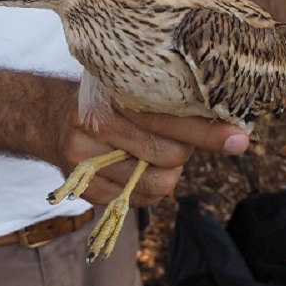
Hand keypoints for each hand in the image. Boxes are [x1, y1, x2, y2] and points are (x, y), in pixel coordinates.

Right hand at [55, 96, 248, 207]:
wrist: (47, 117)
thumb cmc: (103, 98)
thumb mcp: (126, 84)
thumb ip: (164, 99)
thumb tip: (225, 121)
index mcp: (108, 93)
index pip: (167, 118)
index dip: (206, 130)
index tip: (237, 138)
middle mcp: (93, 125)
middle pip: (168, 155)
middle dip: (184, 149)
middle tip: (179, 138)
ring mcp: (85, 161)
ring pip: (157, 183)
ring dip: (168, 171)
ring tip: (157, 153)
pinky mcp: (84, 189)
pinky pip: (138, 200)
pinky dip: (148, 188)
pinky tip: (138, 168)